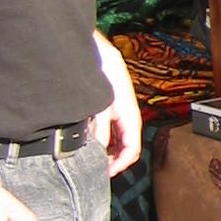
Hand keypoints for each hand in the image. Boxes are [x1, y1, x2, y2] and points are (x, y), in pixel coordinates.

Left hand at [92, 34, 142, 175]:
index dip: (120, 164)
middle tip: (96, 170)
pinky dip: (101, 138)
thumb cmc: (101, 68)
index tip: (105, 173)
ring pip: (116, 138)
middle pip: (126, 146)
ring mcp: (116, 110)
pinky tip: (87, 140)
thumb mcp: (100, 102)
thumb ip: (101, 127)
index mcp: (130, 114)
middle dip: (113, 160)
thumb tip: (98, 150)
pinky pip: (108, 128)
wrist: (93, 47)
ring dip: (106, 149)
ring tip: (90, 157)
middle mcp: (125, 114)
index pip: (132, 148)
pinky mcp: (107, 105)